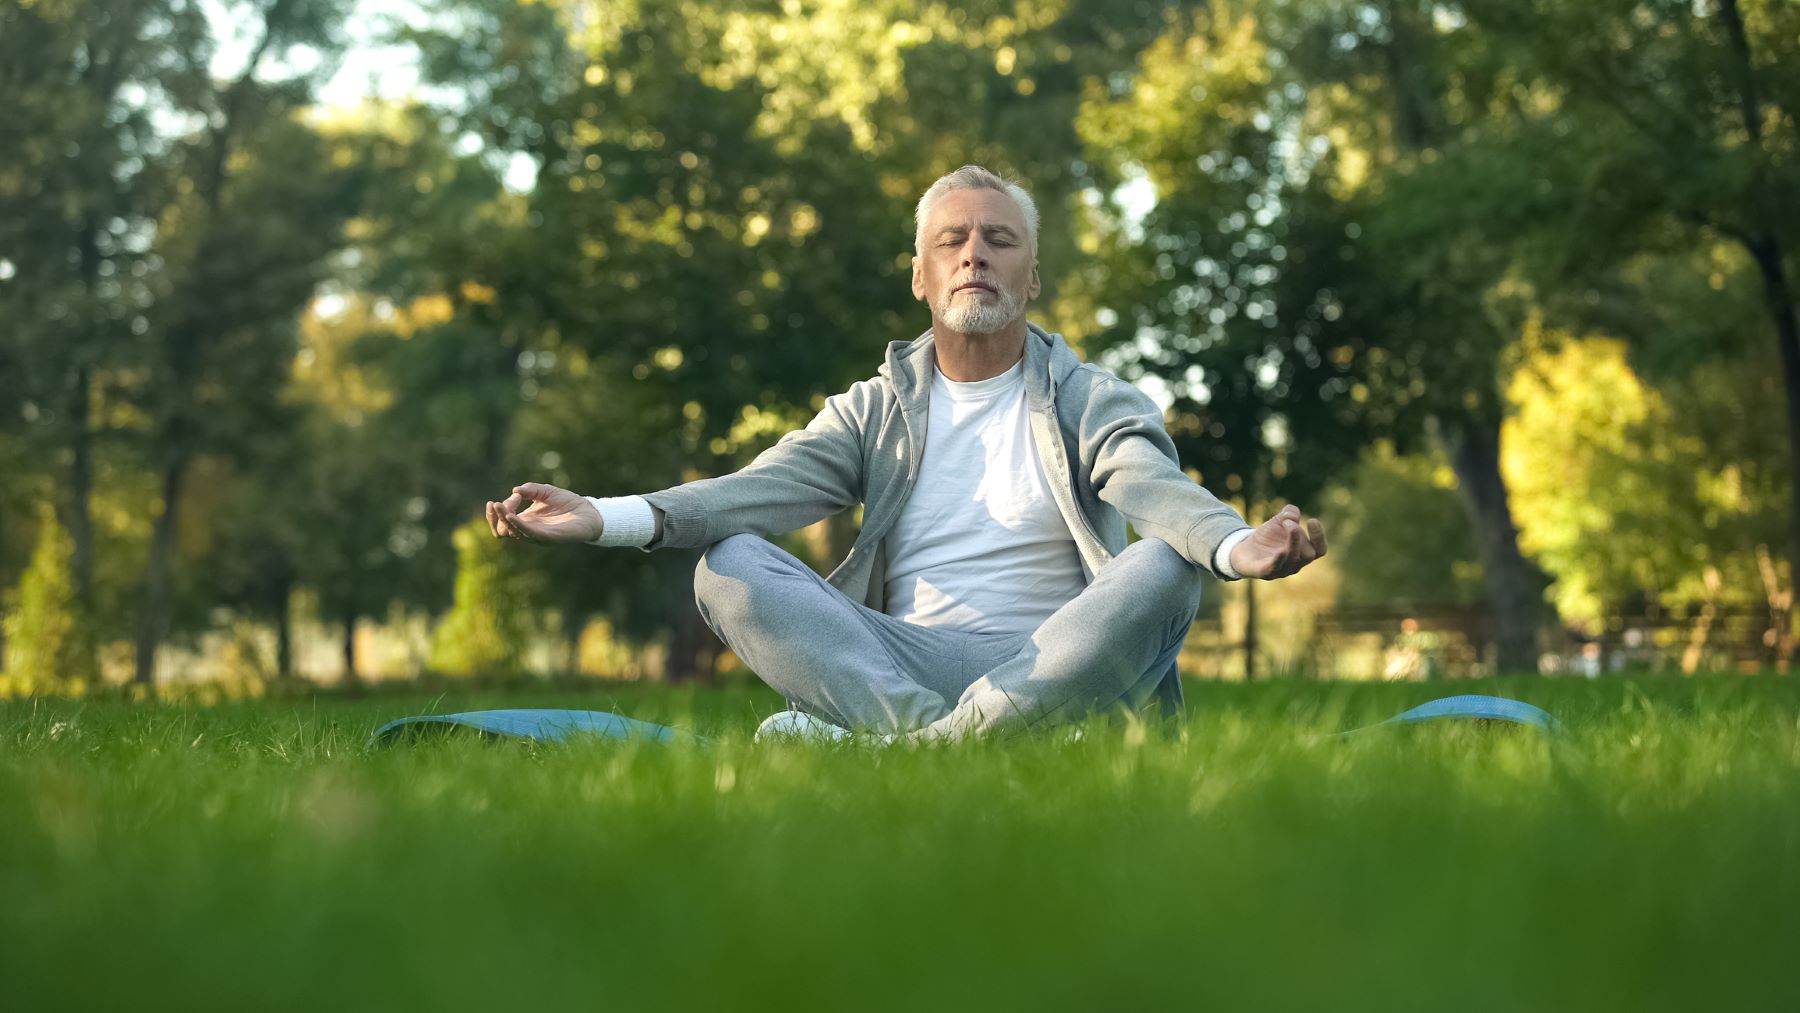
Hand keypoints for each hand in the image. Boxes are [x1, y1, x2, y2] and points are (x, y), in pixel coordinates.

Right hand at [485, 483, 602, 543]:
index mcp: (526, 520)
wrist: (589, 511)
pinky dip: (518, 526)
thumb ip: (530, 489)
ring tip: (499, 507)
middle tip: (495, 504)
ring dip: (504, 520)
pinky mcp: (548, 537)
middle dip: (495, 517)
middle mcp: (529, 530)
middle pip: (503, 530)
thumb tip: (515, 491)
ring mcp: (538, 535)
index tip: (501, 500)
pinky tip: (511, 516)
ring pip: (513, 533)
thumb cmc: (568, 502)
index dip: (497, 512)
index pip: (502, 522)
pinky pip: (529, 534)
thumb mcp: (545, 491)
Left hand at [1228, 504, 1327, 579]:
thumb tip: (1293, 514)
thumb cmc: (1267, 537)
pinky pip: (1273, 569)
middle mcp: (1294, 564)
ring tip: (1287, 524)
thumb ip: (1288, 513)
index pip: (1320, 550)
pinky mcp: (1264, 573)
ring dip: (1292, 543)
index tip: (1312, 520)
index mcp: (1302, 553)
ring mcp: (1280, 570)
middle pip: (1307, 555)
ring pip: (1292, 561)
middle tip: (1289, 522)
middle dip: (1300, 536)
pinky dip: (1278, 560)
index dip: (1319, 536)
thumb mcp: (1278, 521)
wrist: (1243, 550)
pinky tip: (1279, 551)